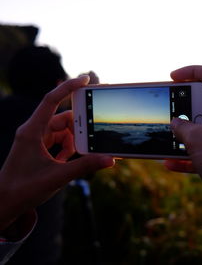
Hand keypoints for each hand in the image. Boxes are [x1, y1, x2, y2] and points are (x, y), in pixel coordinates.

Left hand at [0, 76, 113, 231]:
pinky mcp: (39, 149)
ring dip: (73, 141)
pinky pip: (59, 141)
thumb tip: (109, 159)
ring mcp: (36, 140)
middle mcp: (33, 131)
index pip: (52, 100)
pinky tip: (68, 161)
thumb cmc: (23, 189)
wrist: (3, 203)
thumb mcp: (58, 177)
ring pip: (62, 131)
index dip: (69, 87)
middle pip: (62, 118)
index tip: (86, 79)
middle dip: (78, 127)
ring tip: (75, 156)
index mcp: (32, 131)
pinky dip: (68, 149)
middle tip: (93, 134)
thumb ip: (85, 166)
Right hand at [165, 66, 201, 227]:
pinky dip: (184, 158)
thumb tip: (175, 122)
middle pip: (201, 104)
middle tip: (166, 115)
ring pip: (198, 131)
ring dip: (180, 136)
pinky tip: (169, 164)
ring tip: (163, 140)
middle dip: (181, 109)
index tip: (172, 77)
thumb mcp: (199, 138)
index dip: (191, 71)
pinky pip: (198, 154)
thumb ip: (182, 127)